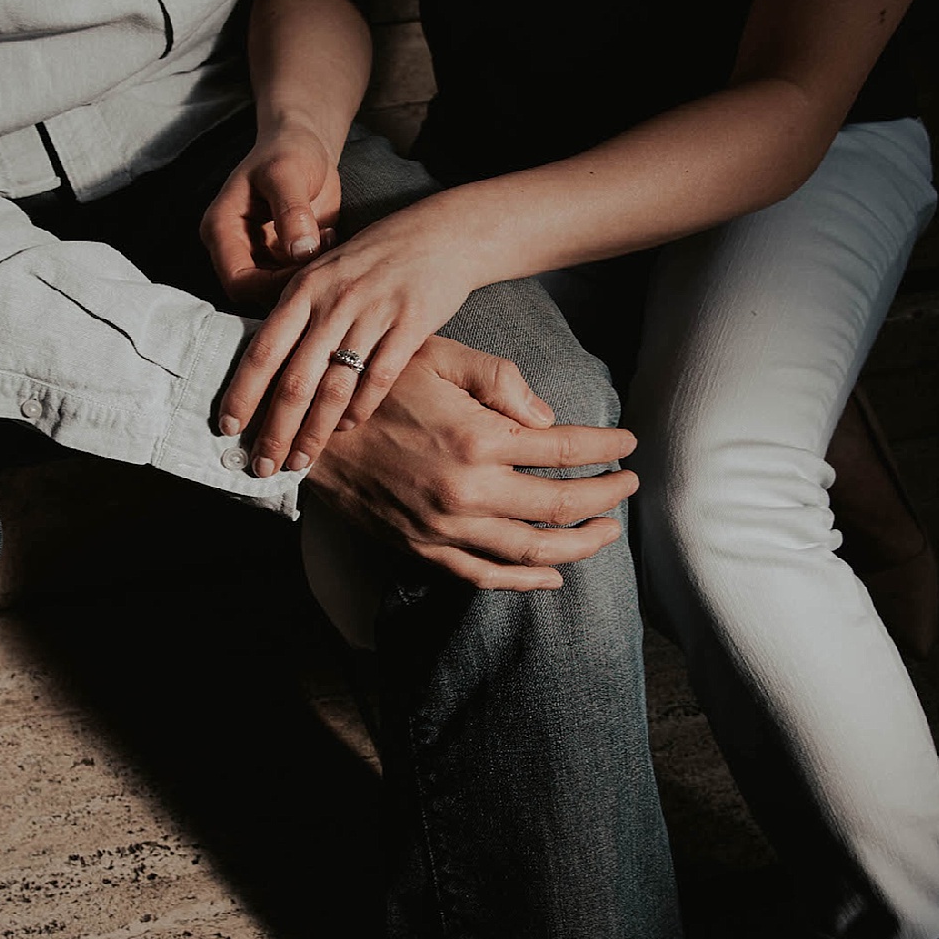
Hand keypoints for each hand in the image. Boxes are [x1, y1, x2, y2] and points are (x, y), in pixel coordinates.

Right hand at [200, 120, 342, 307]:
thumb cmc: (288, 151)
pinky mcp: (280, 259)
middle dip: (291, 282)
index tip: (305, 265)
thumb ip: (291, 212)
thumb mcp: (287, 174)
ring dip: (305, 275)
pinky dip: (315, 268)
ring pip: (277, 290)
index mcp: (221, 229)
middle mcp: (234, 248)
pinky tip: (329, 238)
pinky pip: (295, 279)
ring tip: (326, 238)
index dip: (270, 285)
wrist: (304, 145)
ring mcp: (258, 256)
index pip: (236, 280)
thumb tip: (300, 252)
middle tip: (322, 253)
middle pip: (256, 292)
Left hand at [218, 199, 481, 475]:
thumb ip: (296, 311)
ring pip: (334, 389)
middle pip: (295, 381)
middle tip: (262, 465)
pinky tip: (345, 429)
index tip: (227, 428)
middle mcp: (333, 302)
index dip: (243, 393)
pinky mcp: (410, 326)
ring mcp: (372, 314)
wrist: (441, 236)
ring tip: (300, 461)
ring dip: (313, 433)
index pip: (263, 351)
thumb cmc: (375, 258)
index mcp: (304, 288)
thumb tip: (263, 363)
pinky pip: (378, 380)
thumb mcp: (325, 271)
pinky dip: (359, 410)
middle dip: (274, 430)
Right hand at [304, 336, 637, 590]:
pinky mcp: (424, 549)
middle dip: (607, 497)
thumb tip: (550, 419)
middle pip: (561, 505)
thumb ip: (500, 380)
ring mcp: (446, 527)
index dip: (607, 446)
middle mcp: (468, 490)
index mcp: (477, 437)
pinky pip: (486, 576)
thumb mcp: (438, 356)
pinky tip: (554, 573)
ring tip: (608, 531)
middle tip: (630, 485)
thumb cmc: (376, 386)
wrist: (309, 432)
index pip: (567, 450)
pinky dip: (525, 581)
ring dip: (581, 544)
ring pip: (532, 551)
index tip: (629, 443)